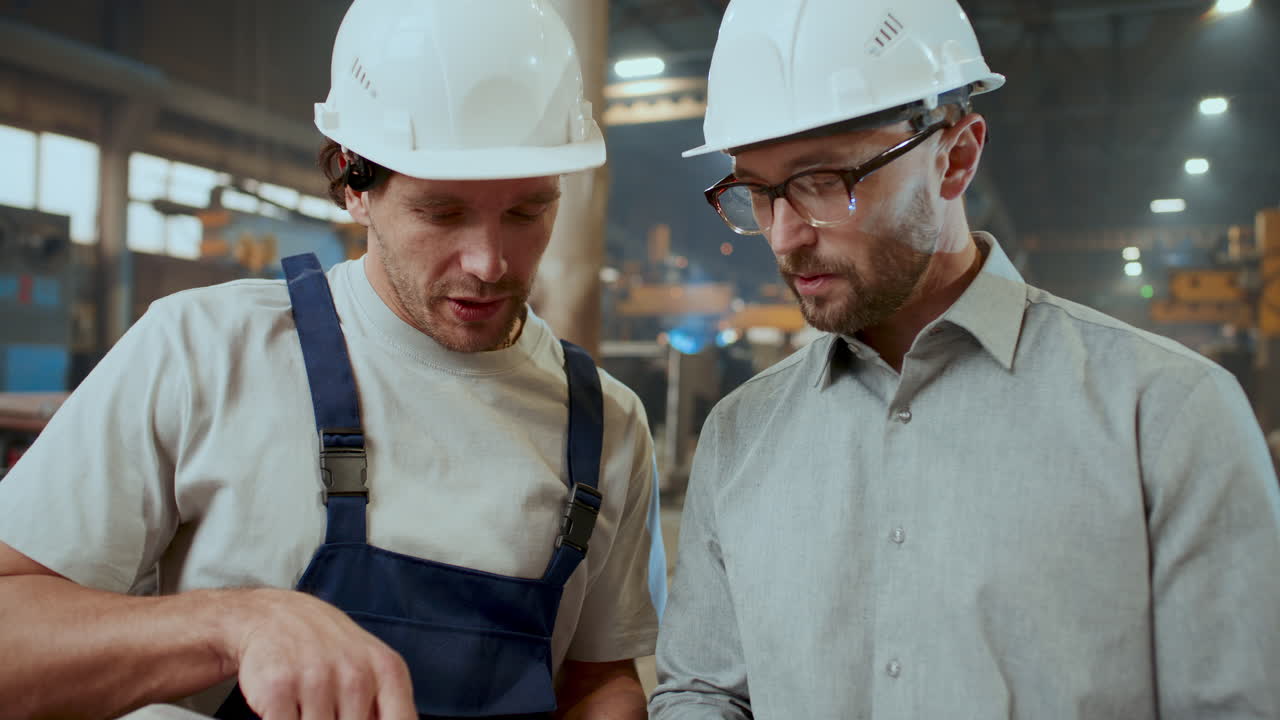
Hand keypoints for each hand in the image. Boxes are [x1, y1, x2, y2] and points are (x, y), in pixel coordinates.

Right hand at [226, 589, 415, 719]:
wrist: (272, 613)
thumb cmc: (327, 647)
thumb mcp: (371, 665)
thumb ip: (387, 705)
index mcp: (389, 670)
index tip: (362, 719)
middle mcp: (357, 674)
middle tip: (331, 709)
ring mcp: (318, 680)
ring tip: (306, 704)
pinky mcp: (279, 688)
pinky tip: (284, 706)